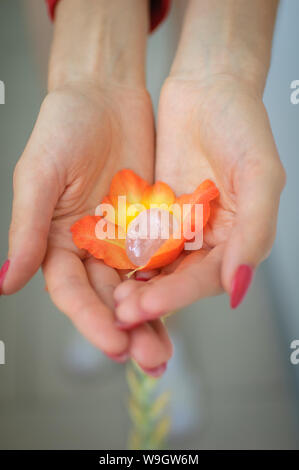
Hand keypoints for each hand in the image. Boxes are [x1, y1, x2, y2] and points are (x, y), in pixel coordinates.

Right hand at [3, 82, 171, 371]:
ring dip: (152, 318)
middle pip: (107, 299)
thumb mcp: (39, 176)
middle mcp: (88, 249)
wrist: (103, 96)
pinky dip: (170, 283)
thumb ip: (26, 230)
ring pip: (136, 287)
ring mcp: (121, 240)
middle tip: (151, 360)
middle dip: (127, 330)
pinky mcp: (149, 225)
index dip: (90, 320)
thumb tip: (4, 283)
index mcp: (57, 244)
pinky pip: (161, 259)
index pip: (71, 292)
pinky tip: (184, 305)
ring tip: (167, 351)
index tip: (113, 344)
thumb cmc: (62, 129)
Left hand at [114, 74, 285, 325]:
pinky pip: (140, 240)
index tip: (148, 305)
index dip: (180, 294)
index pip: (209, 276)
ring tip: (111, 300)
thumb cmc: (242, 125)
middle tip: (122, 313)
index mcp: (241, 237)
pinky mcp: (157, 214)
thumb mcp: (259, 175)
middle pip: (181, 280)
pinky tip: (106, 267)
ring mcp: (182, 228)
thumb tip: (238, 287)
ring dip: (136, 285)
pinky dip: (125, 256)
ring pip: (158, 267)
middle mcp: (211, 240)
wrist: (207, 88)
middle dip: (153, 298)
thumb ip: (254, 230)